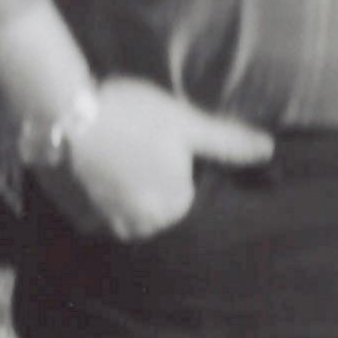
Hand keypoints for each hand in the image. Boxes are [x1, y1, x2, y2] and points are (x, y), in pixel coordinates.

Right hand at [36, 78, 275, 241]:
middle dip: (155, 183)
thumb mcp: (186, 122)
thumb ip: (227, 141)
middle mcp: (143, 222)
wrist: (69, 115)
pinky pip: (105, 214)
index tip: (166, 142)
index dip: (179, 166)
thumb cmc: (134, 115)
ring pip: (133, 214)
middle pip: (160, 207)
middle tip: (143, 145)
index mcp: (173, 205)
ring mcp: (110, 219)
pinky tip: (103, 173)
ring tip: (125, 159)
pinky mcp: (83, 212)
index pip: (187, 194)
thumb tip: (269, 150)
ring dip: (132, 195)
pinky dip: (107, 200)